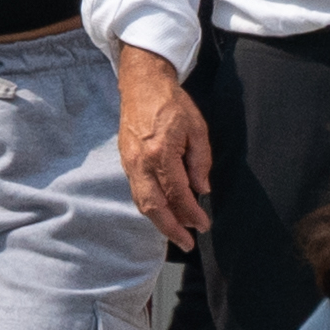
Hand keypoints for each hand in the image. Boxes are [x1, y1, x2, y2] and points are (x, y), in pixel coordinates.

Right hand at [115, 46, 211, 248]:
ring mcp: (130, 164)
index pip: (178, 193)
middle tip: (188, 243)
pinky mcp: (126, 162)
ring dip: (160, 221)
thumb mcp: (197, 128)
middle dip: (171, 229)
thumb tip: (202, 190)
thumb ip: (200, 161)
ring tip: (178, 233)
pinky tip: (164, 213)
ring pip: (143, 202)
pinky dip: (151, 207)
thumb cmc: (173, 104)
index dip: (191, 213)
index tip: (203, 225)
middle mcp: (141, 163)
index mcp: (161, 153)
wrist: (142, 86)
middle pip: (154, 207)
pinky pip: (138, 192)